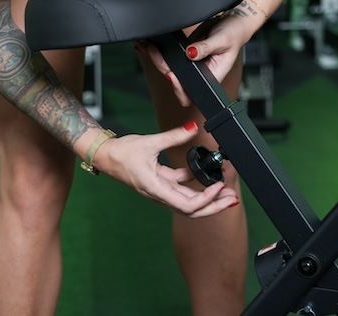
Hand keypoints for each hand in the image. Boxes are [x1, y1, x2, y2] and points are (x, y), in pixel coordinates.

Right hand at [92, 122, 238, 217]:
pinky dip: (194, 183)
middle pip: (192, 210)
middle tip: (232, 199)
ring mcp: (160, 190)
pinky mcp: (160, 183)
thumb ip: (174, 136)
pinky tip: (206, 174)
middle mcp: (159, 194)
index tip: (218, 186)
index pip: (186, 204)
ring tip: (226, 190)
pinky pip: (181, 187)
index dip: (205, 200)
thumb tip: (193, 127)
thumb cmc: (121, 153)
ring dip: (208, 197)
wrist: (105, 155)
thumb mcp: (149, 142)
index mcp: (156, 189)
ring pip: (188, 201)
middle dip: (214, 206)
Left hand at [142, 13, 256, 105]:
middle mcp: (200, 74)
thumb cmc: (234, 34)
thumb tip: (191, 54)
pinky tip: (150, 44)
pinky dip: (159, 51)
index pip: (191, 94)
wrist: (233, 23)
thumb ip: (206, 47)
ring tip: (148, 46)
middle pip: (175, 80)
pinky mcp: (185, 54)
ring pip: (170, 68)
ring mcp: (191, 65)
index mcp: (211, 76)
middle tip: (155, 52)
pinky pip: (170, 56)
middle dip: (163, 66)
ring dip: (157, 59)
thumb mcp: (223, 40)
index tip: (172, 75)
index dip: (179, 89)